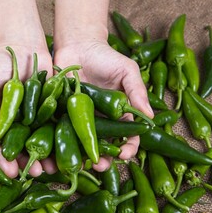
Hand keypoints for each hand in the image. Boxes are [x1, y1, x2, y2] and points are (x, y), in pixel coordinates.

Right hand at [0, 44, 52, 177]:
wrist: (24, 47)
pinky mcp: (52, 112)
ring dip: (46, 158)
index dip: (4, 161)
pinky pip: (56, 129)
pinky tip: (66, 151)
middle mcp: (15, 125)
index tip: (11, 173)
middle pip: (21, 150)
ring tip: (52, 168)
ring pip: (39, 144)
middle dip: (28, 163)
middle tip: (36, 173)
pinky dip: (60, 141)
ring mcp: (34, 120)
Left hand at [54, 40, 153, 171]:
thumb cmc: (106, 57)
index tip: (124, 154)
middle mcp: (100, 121)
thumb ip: (137, 92)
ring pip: (82, 146)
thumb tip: (151, 118)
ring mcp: (80, 120)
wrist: (77, 46)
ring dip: (83, 159)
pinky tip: (60, 155)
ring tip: (82, 166)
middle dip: (104, 160)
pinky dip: (60, 146)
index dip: (128, 148)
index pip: (127, 137)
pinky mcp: (61, 116)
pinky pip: (61, 134)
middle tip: (100, 166)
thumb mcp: (127, 71)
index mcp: (118, 114)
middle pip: (104, 147)